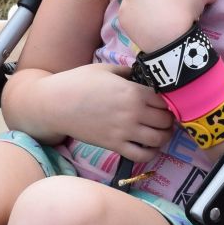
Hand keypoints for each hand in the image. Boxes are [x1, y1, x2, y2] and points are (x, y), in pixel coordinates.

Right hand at [37, 64, 174, 161]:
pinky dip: (151, 153)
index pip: (165, 100)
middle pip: (166, 120)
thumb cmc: (78, 82)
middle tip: (164, 117)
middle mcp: (133, 112)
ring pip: (158, 139)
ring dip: (164, 136)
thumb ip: (127, 71)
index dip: (168, 101)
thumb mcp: (106, 69)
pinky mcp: (115, 145)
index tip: (165, 102)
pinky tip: (150, 147)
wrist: (56, 104)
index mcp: (134, 91)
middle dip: (168, 119)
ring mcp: (125, 131)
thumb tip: (141, 73)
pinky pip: (142, 155)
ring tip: (160, 132)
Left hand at [115, 0, 216, 53]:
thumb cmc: (184, 9)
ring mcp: (127, 1)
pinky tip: (148, 27)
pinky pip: (129, 16)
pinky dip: (136, 20)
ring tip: (156, 18)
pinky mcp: (122, 18)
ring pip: (134, 0)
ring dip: (142, 5)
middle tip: (164, 4)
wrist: (170, 37)